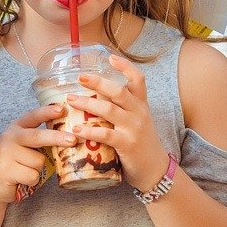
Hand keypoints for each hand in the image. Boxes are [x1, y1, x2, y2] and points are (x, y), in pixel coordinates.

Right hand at [0, 105, 72, 204]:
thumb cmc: (17, 164)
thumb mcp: (27, 147)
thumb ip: (41, 141)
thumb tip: (69, 139)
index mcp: (17, 128)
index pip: (32, 116)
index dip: (46, 112)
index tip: (61, 109)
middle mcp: (10, 137)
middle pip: (37, 136)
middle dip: (56, 138)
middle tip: (72, 140)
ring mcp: (6, 153)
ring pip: (38, 161)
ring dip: (39, 169)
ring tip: (26, 170)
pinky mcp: (6, 170)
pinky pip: (33, 175)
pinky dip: (32, 181)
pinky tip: (22, 179)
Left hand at [66, 51, 167, 192]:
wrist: (155, 169)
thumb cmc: (140, 142)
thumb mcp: (136, 120)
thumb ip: (121, 107)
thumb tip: (92, 94)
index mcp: (141, 104)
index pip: (138, 79)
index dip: (125, 66)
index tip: (110, 57)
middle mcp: (139, 112)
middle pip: (118, 91)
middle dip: (97, 82)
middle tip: (80, 77)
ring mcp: (134, 128)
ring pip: (108, 109)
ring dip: (87, 104)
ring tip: (70, 100)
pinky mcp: (127, 144)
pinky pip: (105, 134)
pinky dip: (89, 131)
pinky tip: (76, 129)